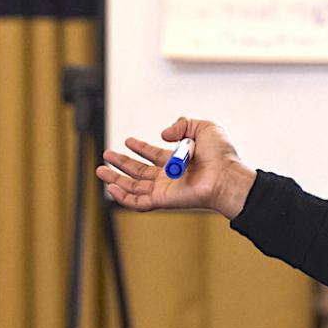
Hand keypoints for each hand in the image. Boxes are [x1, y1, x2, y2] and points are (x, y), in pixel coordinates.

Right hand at [96, 116, 256, 218]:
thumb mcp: (205, 128)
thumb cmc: (221, 155)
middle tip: (106, 155)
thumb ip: (183, 124)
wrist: (226, 175)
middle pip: (140, 172)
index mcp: (179, 160)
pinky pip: (138, 202)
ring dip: (116, 179)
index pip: (154, 155)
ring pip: (134, 187)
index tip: (128, 141)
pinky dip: (123, 197)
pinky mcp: (163, 200)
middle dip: (122, 163)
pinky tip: (111, 188)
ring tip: (100, 169)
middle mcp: (170, 176)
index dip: (140, 148)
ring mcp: (166, 189)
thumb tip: (163, 134)